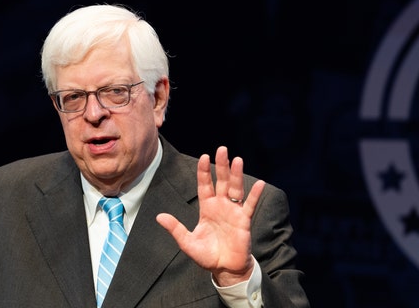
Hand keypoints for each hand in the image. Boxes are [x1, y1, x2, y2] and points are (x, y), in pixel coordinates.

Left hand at [156, 146, 265, 285]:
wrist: (225, 269)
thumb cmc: (207, 255)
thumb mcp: (187, 242)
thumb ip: (175, 228)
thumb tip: (159, 217)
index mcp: (207, 208)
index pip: (205, 185)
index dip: (204, 172)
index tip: (204, 157)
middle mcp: (221, 206)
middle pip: (221, 182)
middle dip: (221, 166)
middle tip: (222, 149)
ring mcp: (233, 212)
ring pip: (236, 189)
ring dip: (237, 175)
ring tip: (237, 160)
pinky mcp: (244, 221)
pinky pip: (249, 205)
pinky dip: (254, 195)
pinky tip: (259, 183)